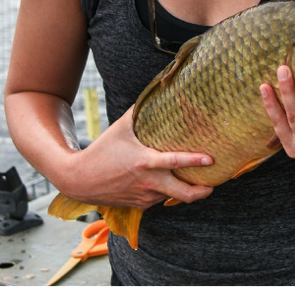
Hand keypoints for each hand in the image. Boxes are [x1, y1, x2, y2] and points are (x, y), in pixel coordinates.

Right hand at [59, 105, 213, 208]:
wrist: (80, 180)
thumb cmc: (103, 150)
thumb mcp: (121, 127)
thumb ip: (139, 110)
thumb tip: (155, 89)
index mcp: (145, 162)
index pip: (175, 163)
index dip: (195, 161)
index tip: (211, 158)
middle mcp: (148, 182)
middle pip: (183, 194)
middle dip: (203, 191)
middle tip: (215, 182)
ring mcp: (145, 197)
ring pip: (173, 198)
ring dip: (187, 191)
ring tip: (201, 181)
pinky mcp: (141, 206)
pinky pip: (161, 200)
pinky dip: (170, 192)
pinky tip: (174, 182)